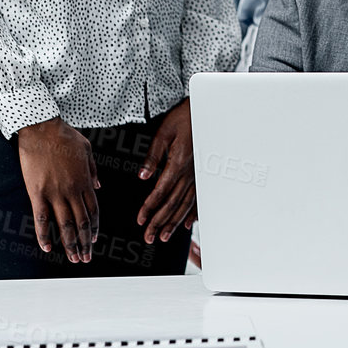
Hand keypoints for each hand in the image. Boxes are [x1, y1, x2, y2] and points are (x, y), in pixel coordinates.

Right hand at [16, 117, 99, 262]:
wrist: (42, 128)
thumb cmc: (64, 136)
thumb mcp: (87, 150)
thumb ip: (93, 170)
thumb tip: (98, 186)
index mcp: (85, 181)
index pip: (94, 211)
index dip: (95, 228)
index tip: (94, 240)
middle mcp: (72, 191)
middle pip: (82, 222)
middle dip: (85, 243)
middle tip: (86, 258)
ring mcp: (55, 193)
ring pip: (65, 225)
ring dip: (70, 244)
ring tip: (73, 258)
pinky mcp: (37, 193)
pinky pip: (41, 219)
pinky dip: (44, 235)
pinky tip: (48, 248)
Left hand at [137, 99, 195, 244]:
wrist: (207, 110)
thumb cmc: (185, 117)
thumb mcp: (164, 133)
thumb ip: (153, 156)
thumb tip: (143, 176)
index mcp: (178, 163)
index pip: (160, 192)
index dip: (149, 208)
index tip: (140, 220)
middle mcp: (190, 173)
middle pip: (172, 204)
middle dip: (159, 222)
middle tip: (149, 237)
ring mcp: (199, 175)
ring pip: (185, 204)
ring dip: (174, 222)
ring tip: (164, 236)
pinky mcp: (204, 173)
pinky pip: (199, 197)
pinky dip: (193, 212)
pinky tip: (189, 223)